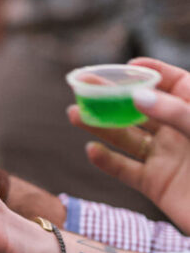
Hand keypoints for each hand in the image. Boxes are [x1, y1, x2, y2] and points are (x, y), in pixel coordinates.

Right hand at [68, 58, 189, 231]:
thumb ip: (175, 112)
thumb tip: (138, 96)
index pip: (172, 83)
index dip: (148, 72)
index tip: (125, 68)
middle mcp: (178, 131)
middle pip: (139, 107)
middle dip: (111, 96)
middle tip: (83, 86)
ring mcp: (166, 157)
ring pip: (126, 137)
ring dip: (100, 125)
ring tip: (74, 114)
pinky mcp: (156, 184)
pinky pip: (126, 170)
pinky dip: (107, 161)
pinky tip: (92, 149)